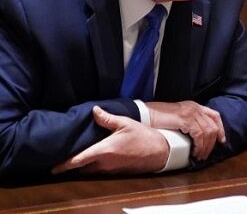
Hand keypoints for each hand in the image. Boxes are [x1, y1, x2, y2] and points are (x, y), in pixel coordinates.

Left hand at [52, 106, 168, 173]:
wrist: (158, 151)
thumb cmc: (142, 136)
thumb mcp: (125, 123)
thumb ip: (107, 119)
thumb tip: (94, 110)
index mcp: (103, 150)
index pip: (78, 160)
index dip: (64, 165)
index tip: (52, 168)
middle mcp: (104, 163)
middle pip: (81, 168)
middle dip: (72, 165)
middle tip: (63, 157)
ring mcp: (110, 169)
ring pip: (90, 170)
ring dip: (83, 166)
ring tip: (78, 156)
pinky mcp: (116, 172)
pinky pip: (100, 170)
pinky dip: (94, 166)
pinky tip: (95, 157)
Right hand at [146, 101, 225, 159]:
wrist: (146, 113)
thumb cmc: (158, 118)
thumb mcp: (177, 117)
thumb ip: (188, 122)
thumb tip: (196, 137)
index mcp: (194, 106)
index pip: (215, 116)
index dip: (220, 129)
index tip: (221, 140)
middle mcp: (195, 108)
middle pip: (213, 126)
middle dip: (212, 143)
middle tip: (205, 154)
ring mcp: (191, 112)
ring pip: (208, 132)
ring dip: (205, 147)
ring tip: (199, 156)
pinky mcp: (186, 119)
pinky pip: (199, 135)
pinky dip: (199, 145)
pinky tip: (194, 152)